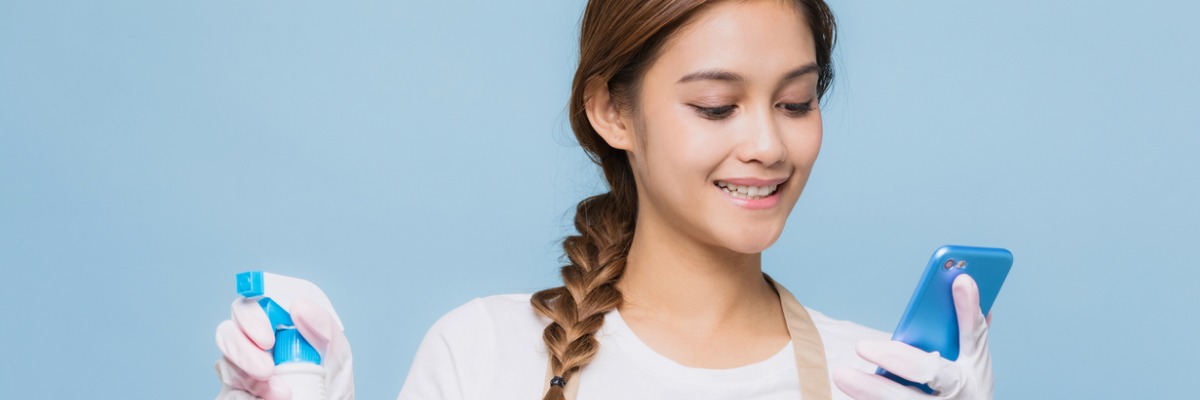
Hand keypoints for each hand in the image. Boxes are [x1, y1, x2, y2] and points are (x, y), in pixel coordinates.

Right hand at [214, 272, 354, 399]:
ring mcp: (239, 372)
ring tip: (284, 394)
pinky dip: (244, 399)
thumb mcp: (337, 355)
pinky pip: (228, 395)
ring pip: (225, 366)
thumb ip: (324, 328)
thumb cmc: (330, 385)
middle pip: (226, 333)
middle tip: (267, 371)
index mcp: (273, 328)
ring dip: (249, 380)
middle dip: (242, 351)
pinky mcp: (232, 396)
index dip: (250, 317)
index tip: (268, 340)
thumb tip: (299, 306)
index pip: (249, 308)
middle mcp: (251, 346)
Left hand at [833, 274, 993, 399]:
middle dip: (900, 358)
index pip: (973, 337)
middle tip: (862, 345)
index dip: (967, 310)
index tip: (960, 279)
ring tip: (842, 374)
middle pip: (930, 372)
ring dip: (871, 390)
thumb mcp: (973, 358)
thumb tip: (963, 281)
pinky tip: (849, 390)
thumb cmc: (966, 385)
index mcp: (974, 372)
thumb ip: (968, 325)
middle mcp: (959, 395)